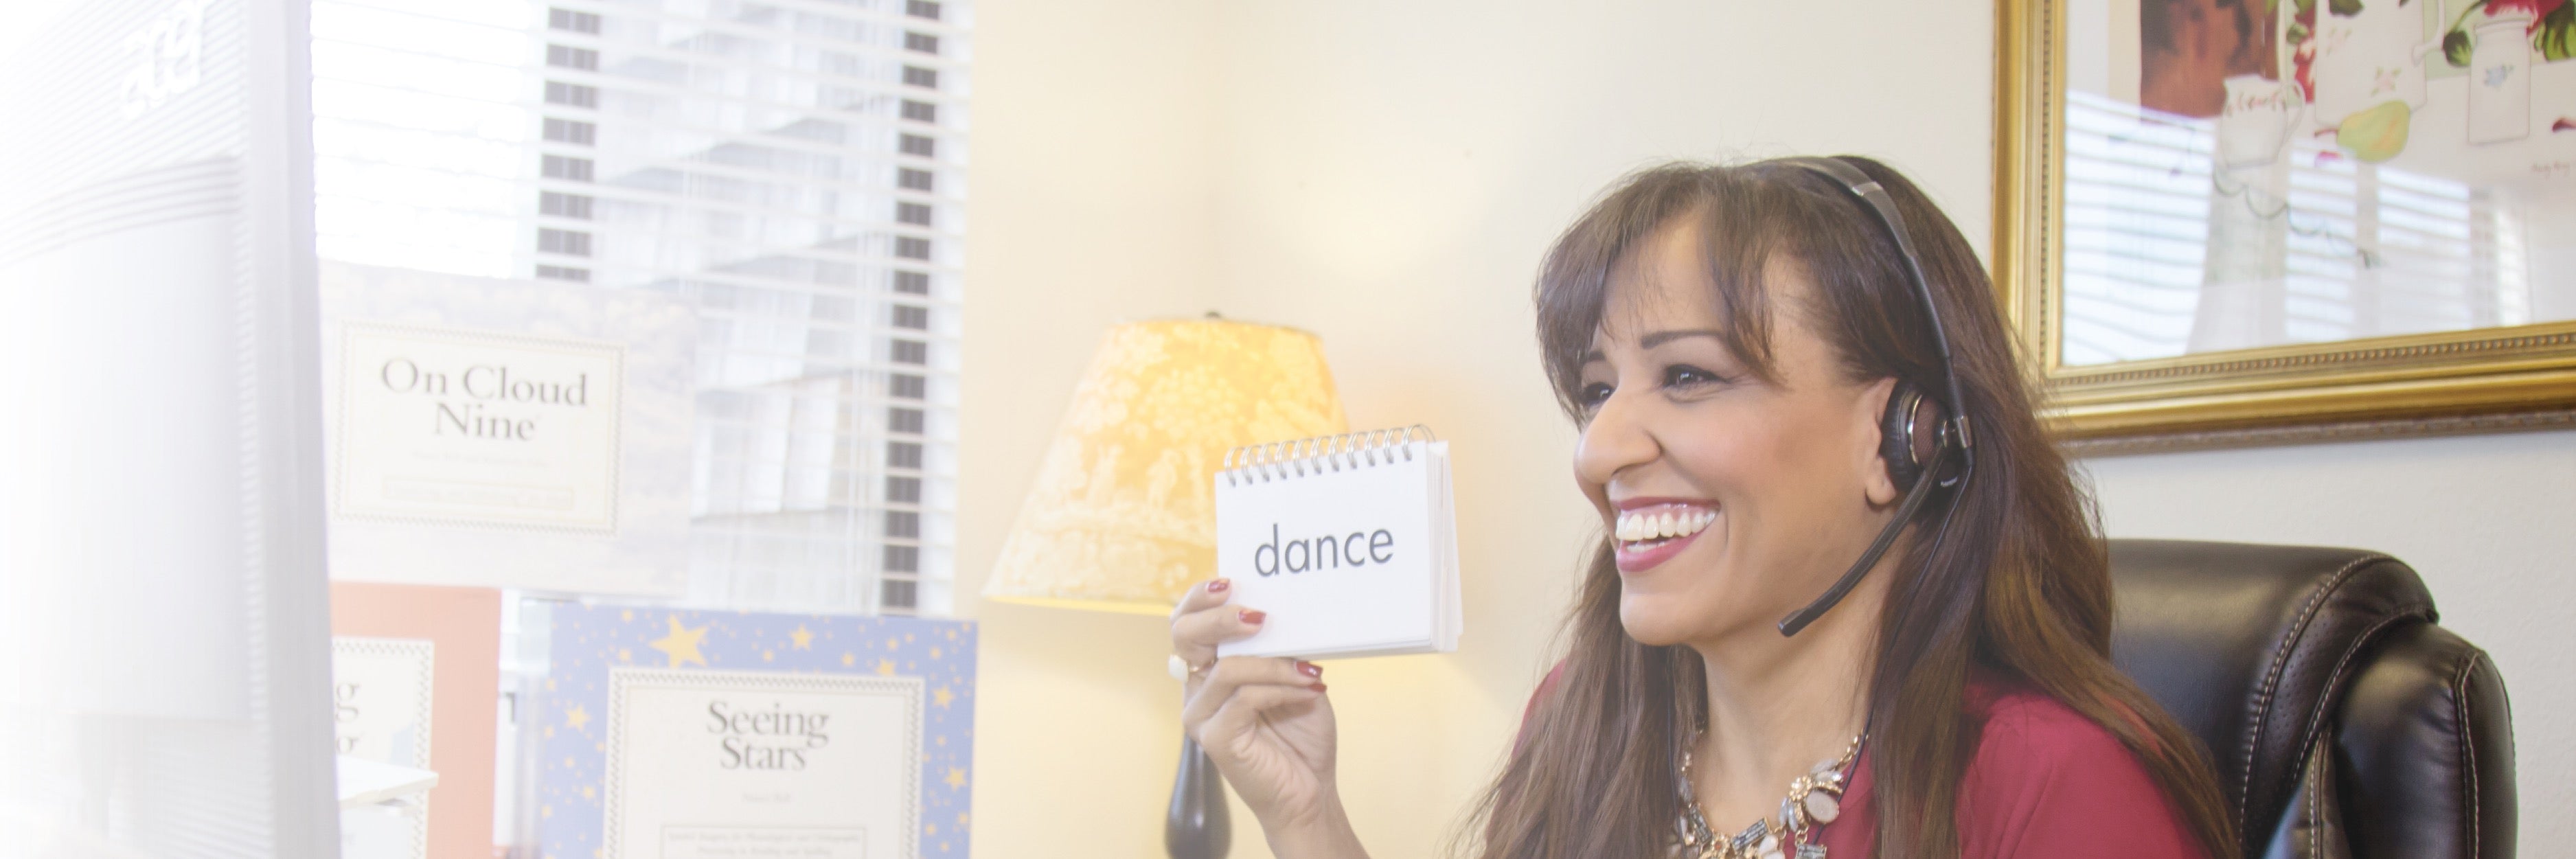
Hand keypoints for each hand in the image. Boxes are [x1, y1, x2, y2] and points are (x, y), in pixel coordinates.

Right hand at [1170, 580, 1362, 855]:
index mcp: (1208, 669)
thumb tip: (1283, 609)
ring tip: (1310, 671)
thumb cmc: (1301, 734)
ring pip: (1228, 668)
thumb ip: (1280, 647)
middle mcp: (1197, 690)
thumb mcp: (1295, 676)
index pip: (1186, 623)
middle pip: (1185, 636)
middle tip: (1258, 616)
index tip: (1230, 582)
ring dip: (1276, 664)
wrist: (1310, 791)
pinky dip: (1281, 689)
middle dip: (1219, 617)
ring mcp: (1201, 716)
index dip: (1200, 598)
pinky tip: (1310, 690)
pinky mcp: (1214, 739)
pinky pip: (1245, 698)